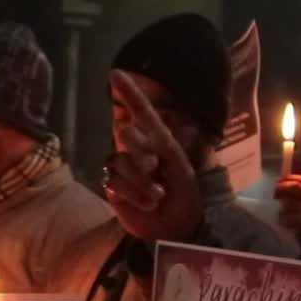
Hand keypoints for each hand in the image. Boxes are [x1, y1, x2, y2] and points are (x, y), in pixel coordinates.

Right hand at [105, 72, 204, 242]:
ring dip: (141, 181)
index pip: (141, 111)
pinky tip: (147, 203)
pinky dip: (133, 194)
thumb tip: (123, 128)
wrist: (181, 227)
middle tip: (155, 168)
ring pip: (119, 162)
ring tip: (158, 195)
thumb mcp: (177, 164)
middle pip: (126, 136)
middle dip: (141, 152)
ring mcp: (124, 169)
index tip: (115, 73)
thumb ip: (153, 145)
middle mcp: (137, 151)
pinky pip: (113, 182)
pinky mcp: (114, 189)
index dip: (128, 92)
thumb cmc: (187, 194)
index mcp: (157, 140)